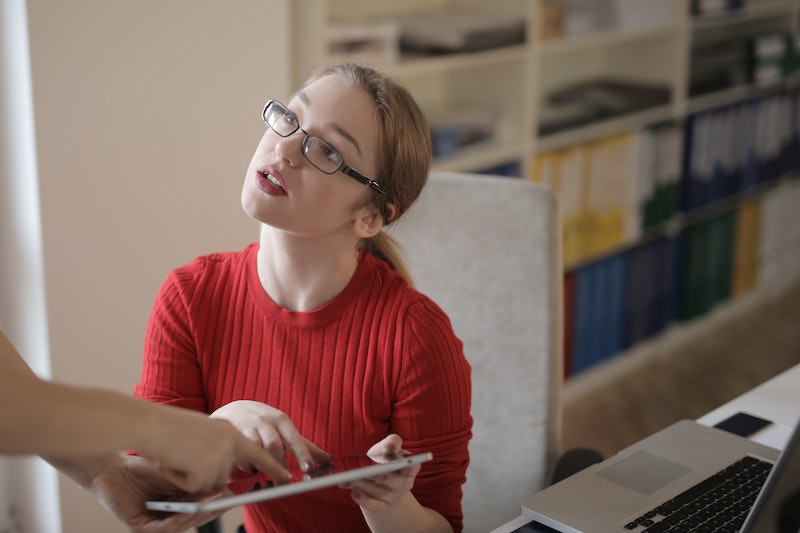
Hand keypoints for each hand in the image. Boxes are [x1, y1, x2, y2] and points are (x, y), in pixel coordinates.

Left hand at [90, 453, 222, 532]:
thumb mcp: (175, 475)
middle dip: (211, 510)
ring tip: (210, 502)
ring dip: (197, 515)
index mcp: (178, 507)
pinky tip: (188, 509)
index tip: (233, 495)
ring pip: (181, 525)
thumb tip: (222, 484)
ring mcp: (155, 525)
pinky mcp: (140, 528)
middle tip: (225, 500)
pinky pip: (163, 529)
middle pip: (195, 520)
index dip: (218, 504)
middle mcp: (168, 519)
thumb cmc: (142, 469)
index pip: (203, 510)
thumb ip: (194, 482)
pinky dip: (177, 520)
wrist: (112, 467)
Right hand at [141, 406, 292, 492]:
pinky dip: (180, 482)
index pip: (259, 451)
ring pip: (208, 486)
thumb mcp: (201, 433)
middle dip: (204, 477)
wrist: (146, 422)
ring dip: (189, 478)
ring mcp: (220, 453)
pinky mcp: (206, 468)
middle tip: (185, 461)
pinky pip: (195, 490)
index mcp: (230, 429)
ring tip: (176, 457)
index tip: (288, 478)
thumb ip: (218, 448)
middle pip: (224, 477)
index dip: (274, 466)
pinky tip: (172, 463)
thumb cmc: (165, 428)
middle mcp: (230, 440)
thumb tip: (224, 472)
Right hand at [210, 400, 330, 473]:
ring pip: (257, 450)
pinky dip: (247, 464)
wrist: (234, 409)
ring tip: (264, 471)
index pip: (295, 439)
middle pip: (274, 446)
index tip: (310, 468)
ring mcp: (248, 428)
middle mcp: (266, 422)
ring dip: (262, 464)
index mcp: (282, 421)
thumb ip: (304, 445)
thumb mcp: (285, 429)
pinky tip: (250, 465)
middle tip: (284, 480)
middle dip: (280, 465)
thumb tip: (328, 459)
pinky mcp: (233, 435)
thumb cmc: (265, 421)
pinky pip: (240, 454)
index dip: (303, 454)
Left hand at [342, 434, 419, 510]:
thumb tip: (389, 447)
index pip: (412, 467)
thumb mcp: (387, 447)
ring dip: (365, 485)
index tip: (400, 466)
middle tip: (367, 473)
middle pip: (395, 482)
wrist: (377, 477)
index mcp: (409, 467)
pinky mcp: (383, 506)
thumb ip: (392, 442)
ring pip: (381, 493)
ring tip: (350, 479)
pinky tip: (354, 493)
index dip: (408, 467)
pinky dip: (364, 500)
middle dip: (380, 477)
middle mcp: (405, 483)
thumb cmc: (382, 458)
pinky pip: (375, 506)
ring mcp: (395, 497)